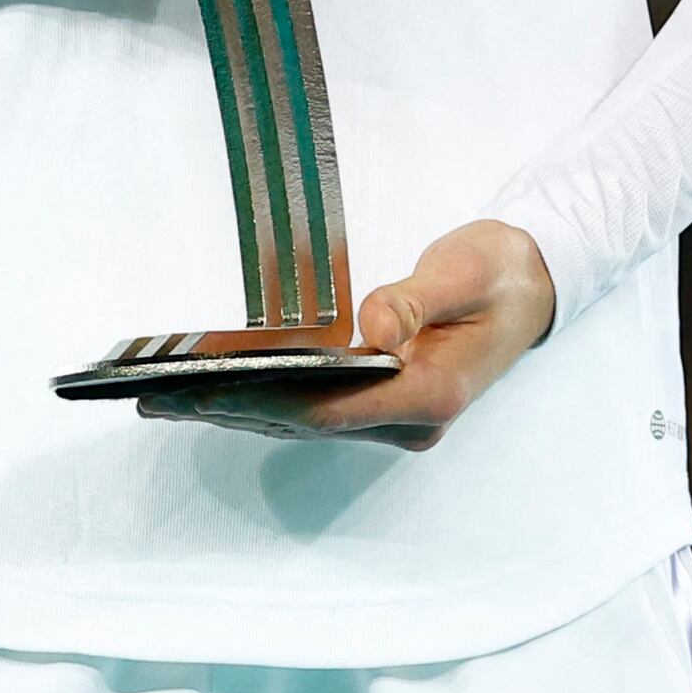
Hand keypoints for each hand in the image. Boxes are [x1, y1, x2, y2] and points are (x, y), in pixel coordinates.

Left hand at [148, 219, 556, 448]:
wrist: (532, 287)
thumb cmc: (500, 273)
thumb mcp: (467, 268)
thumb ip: (416, 299)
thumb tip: (373, 328)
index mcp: (435, 393)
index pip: (334, 410)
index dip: (267, 403)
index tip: (208, 390)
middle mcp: (413, 420)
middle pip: (306, 423)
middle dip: (230, 409)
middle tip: (159, 395)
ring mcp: (397, 420)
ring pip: (303, 423)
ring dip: (236, 411)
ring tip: (167, 397)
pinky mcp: (383, 407)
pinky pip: (313, 412)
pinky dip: (262, 402)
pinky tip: (217, 391)